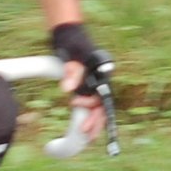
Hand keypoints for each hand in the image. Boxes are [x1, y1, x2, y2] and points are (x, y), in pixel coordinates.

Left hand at [51, 22, 111, 139]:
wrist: (69, 33)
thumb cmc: (72, 43)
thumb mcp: (70, 56)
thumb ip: (71, 72)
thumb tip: (67, 89)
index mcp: (101, 75)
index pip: (101, 97)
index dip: (91, 107)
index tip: (74, 105)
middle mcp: (101, 81)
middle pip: (103, 106)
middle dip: (96, 122)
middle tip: (87, 137)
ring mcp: (94, 84)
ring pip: (98, 107)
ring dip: (93, 121)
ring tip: (86, 137)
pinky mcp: (87, 85)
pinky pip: (91, 103)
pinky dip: (87, 114)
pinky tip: (82, 123)